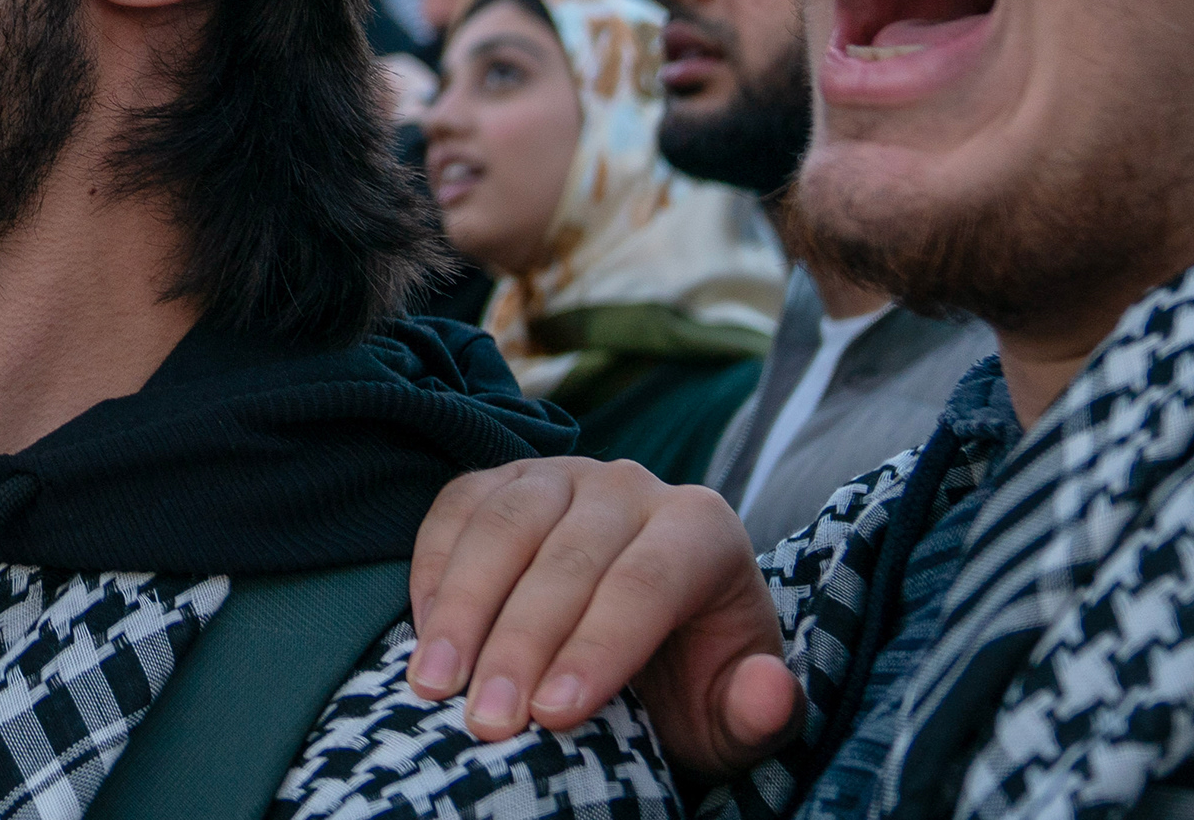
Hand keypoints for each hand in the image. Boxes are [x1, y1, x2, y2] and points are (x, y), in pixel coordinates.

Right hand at [405, 457, 796, 770]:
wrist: (650, 637)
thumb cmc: (693, 682)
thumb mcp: (732, 714)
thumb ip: (760, 712)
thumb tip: (768, 690)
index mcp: (703, 530)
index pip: (646, 584)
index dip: (597, 649)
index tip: (553, 715)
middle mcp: (632, 486)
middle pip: (568, 558)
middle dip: (520, 644)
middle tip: (487, 720)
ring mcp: (562, 473)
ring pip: (505, 525)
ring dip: (462, 609)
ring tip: (436, 684)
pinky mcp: (503, 478)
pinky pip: (457, 506)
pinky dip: (433, 569)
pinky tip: (425, 637)